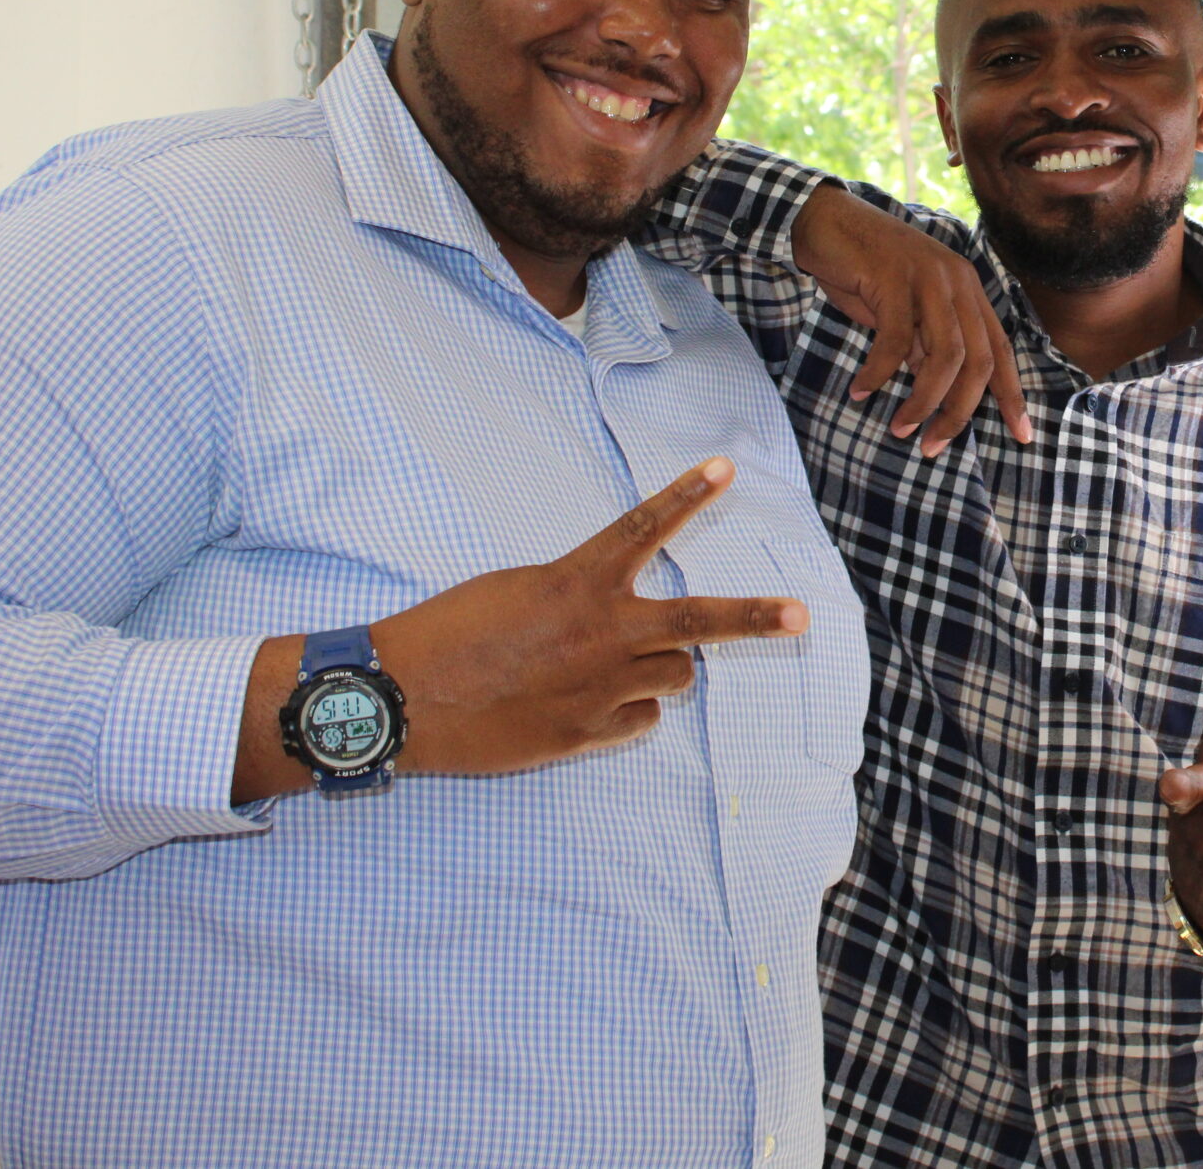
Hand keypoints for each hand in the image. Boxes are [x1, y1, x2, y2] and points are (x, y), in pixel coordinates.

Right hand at [232, 457, 811, 798]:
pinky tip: (580, 708)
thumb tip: (619, 620)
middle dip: (756, 620)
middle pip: (699, 626)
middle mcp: (601, 633)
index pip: (643, 528)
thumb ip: (580, 595)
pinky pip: (640, 722)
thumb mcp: (518, 590)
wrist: (402, 698)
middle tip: (800, 617)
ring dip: (658, 670)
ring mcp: (600, 689)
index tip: (727, 467)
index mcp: (577, 582)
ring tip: (606, 667)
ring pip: (673, 678)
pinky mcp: (588, 735)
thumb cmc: (451, 633)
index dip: (688, 495)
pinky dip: (625, 714)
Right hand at [790, 185, 1032, 455]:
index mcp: (968, 290)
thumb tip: (935, 391)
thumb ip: (925, 344)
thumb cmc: (866, 271)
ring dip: (923, 401)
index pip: (1002, 350)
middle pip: (978, 361)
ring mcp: (929, 278)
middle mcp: (958, 282)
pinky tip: (861, 390)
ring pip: (944, 357)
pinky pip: (895, 343)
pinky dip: (879, 373)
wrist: (827, 222)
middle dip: (960, 412)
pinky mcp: (895, 278)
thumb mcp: (906, 311)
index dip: (1013, 395)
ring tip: (901, 429)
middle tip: (933, 446)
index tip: (1022, 435)